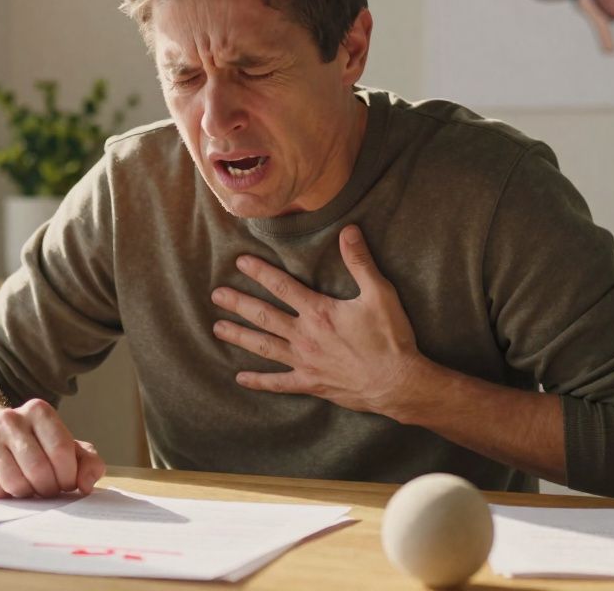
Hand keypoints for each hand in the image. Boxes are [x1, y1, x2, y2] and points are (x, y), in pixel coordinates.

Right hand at [0, 398, 104, 498]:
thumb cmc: (40, 446)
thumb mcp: (69, 448)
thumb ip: (88, 463)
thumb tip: (86, 485)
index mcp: (39, 410)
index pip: (60, 451)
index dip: (68, 476)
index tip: (67, 482)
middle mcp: (10, 418)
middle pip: (38, 469)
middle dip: (50, 488)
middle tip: (50, 490)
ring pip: (15, 482)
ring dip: (29, 494)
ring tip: (32, 488)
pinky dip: (8, 497)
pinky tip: (12, 486)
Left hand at [210, 224, 432, 418]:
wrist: (398, 382)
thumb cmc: (391, 338)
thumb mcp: (380, 294)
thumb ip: (360, 262)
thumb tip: (349, 230)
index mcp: (319, 312)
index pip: (282, 286)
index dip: (260, 272)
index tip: (240, 262)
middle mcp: (305, 336)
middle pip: (264, 316)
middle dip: (239, 303)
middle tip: (216, 295)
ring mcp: (305, 361)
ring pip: (264, 346)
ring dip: (240, 336)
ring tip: (218, 329)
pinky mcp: (310, 383)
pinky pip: (279, 383)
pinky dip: (259, 381)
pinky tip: (241, 378)